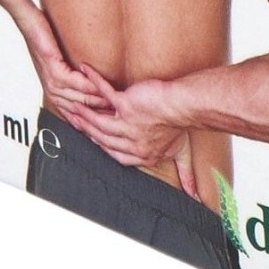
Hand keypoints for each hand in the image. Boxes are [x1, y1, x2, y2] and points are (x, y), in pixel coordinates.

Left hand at [21, 11, 109, 122]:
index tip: (112, 117)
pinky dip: (91, 85)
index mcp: (55, 94)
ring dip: (100, 100)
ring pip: (81, 97)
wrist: (33, 28)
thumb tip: (97, 88)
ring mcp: (52, 83)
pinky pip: (76, 82)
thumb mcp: (63, 68)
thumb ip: (76, 80)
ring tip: (116, 100)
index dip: (95, 116)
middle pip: (82, 108)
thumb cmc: (48, 45)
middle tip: (120, 112)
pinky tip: (101, 86)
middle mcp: (53, 91)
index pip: (78, 113)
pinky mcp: (54, 71)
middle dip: (101, 111)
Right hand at [69, 65, 197, 198]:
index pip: (115, 153)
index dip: (101, 146)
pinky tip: (86, 73)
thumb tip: (194, 196)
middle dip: (88, 130)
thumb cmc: (182, 125)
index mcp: (139, 154)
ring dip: (85, 113)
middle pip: (103, 137)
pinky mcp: (124, 105)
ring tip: (74, 107)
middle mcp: (129, 141)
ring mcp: (125, 123)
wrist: (185, 107)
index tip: (93, 140)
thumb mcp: (183, 153)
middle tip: (76, 122)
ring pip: (98, 120)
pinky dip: (94, 81)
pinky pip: (104, 93)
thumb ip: (186, 174)